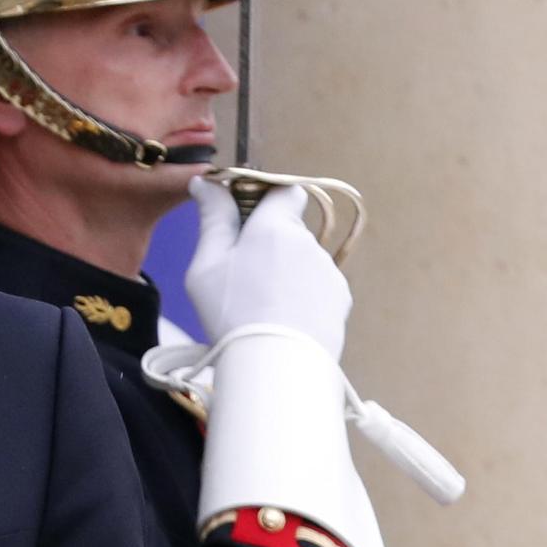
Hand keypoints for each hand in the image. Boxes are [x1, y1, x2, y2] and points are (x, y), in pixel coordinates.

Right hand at [184, 180, 349, 357]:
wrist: (276, 365)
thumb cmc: (231, 313)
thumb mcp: (206, 266)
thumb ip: (212, 219)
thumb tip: (206, 182)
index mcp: (275, 226)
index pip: (285, 190)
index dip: (266, 199)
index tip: (244, 219)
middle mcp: (309, 242)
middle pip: (289, 230)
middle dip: (269, 244)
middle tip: (242, 278)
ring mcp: (328, 272)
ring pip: (303, 261)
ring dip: (286, 273)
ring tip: (262, 309)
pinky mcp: (340, 300)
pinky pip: (317, 288)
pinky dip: (302, 297)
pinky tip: (283, 321)